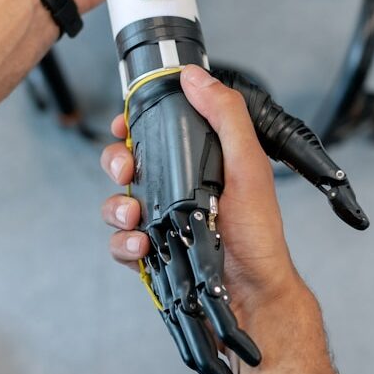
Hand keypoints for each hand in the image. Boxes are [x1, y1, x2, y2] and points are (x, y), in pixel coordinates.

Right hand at [100, 65, 304, 325]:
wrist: (252, 296)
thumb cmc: (257, 235)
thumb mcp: (248, 166)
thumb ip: (225, 117)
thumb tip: (196, 77)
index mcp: (199, 163)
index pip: (156, 132)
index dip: (133, 124)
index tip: (123, 125)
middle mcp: (177, 189)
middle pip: (127, 164)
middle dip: (116, 163)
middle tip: (126, 172)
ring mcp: (162, 222)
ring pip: (117, 203)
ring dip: (117, 207)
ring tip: (135, 216)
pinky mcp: (152, 254)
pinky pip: (121, 242)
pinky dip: (124, 243)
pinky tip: (143, 245)